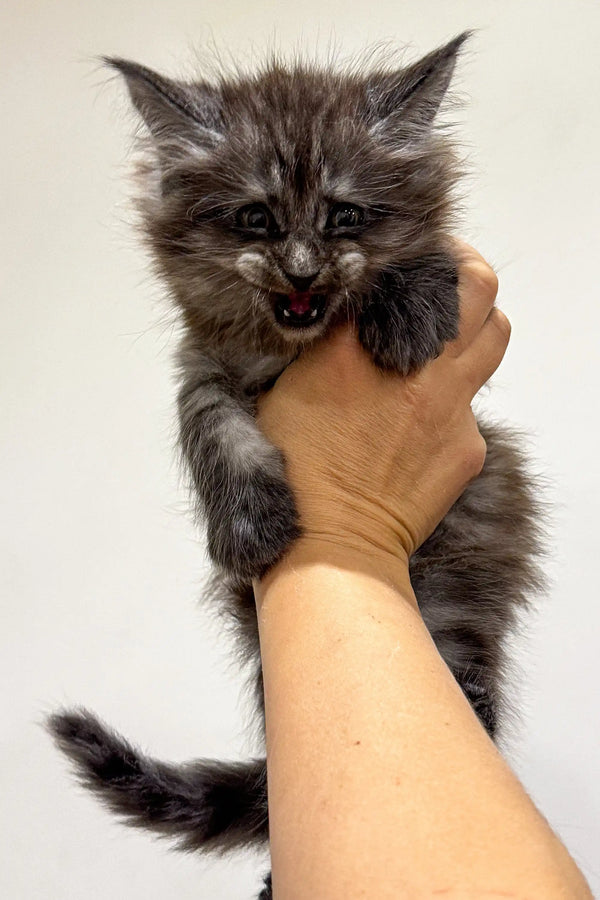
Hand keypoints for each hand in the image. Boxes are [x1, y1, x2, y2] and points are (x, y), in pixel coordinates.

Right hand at [256, 240, 507, 571]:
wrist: (333, 547)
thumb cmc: (295, 475)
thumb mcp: (280, 393)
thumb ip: (318, 345)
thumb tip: (344, 318)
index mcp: (352, 347)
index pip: (401, 271)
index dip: (407, 256)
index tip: (405, 255)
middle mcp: (412, 366)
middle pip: (474, 285)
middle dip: (464, 268)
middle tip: (447, 272)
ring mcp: (450, 405)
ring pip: (496, 333)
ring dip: (478, 324)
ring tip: (450, 333)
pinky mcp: (468, 444)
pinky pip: (475, 404)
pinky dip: (455, 400)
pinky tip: (423, 421)